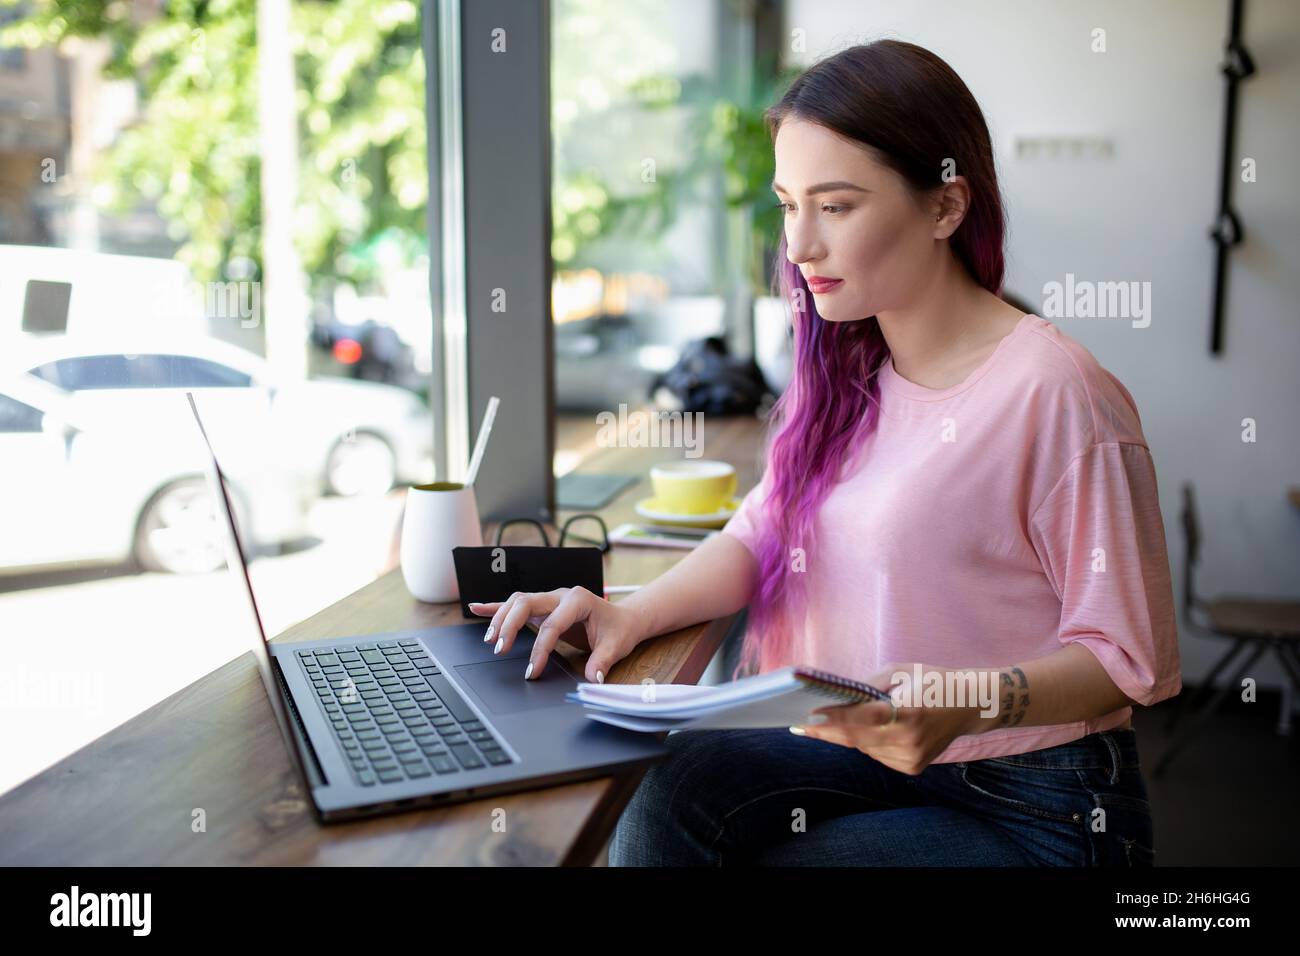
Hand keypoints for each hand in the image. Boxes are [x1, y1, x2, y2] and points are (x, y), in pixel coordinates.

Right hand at [468, 587, 642, 682]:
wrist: (624, 619)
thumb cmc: (619, 629)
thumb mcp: (616, 646)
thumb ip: (602, 661)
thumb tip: (592, 679)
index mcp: (578, 600)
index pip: (552, 624)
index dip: (541, 649)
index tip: (533, 671)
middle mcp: (560, 595)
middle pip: (526, 603)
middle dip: (510, 626)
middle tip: (500, 650)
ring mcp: (550, 599)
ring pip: (518, 602)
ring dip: (501, 618)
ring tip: (490, 640)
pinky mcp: (543, 606)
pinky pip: (516, 604)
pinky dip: (496, 607)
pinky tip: (477, 608)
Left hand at [793, 663, 984, 774]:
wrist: (971, 705)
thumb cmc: (932, 681)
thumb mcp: (900, 672)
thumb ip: (867, 687)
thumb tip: (834, 697)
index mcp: (908, 712)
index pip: (859, 719)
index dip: (830, 719)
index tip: (804, 716)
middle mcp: (910, 740)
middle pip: (855, 739)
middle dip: (826, 732)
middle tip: (800, 725)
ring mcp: (912, 758)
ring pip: (864, 749)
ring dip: (849, 735)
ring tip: (837, 721)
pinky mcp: (912, 767)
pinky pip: (877, 755)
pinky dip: (868, 743)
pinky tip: (875, 729)